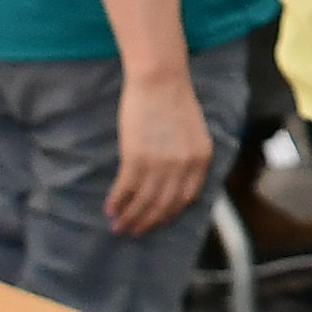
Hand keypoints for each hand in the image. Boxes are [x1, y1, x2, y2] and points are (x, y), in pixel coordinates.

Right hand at [104, 67, 218, 234]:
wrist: (160, 79)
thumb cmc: (174, 100)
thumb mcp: (193, 132)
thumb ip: (187, 155)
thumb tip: (172, 176)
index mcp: (201, 159)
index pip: (187, 197)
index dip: (171, 212)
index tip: (158, 221)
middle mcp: (184, 166)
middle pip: (165, 204)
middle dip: (148, 222)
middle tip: (134, 232)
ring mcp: (161, 163)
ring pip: (145, 201)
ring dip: (130, 217)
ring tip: (118, 226)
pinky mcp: (137, 157)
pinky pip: (126, 188)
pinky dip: (117, 201)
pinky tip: (109, 208)